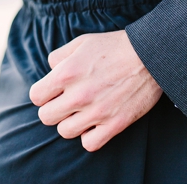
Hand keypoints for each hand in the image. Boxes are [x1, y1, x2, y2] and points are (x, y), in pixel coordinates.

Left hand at [29, 31, 162, 151]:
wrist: (150, 56)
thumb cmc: (113, 46)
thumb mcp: (80, 43)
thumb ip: (58, 57)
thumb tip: (50, 71)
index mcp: (66, 73)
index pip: (36, 97)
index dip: (42, 94)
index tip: (52, 91)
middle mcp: (78, 95)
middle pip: (46, 117)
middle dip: (53, 109)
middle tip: (65, 102)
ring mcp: (97, 112)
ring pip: (65, 132)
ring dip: (70, 123)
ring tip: (81, 112)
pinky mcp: (115, 124)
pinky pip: (89, 144)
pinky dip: (89, 136)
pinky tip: (94, 123)